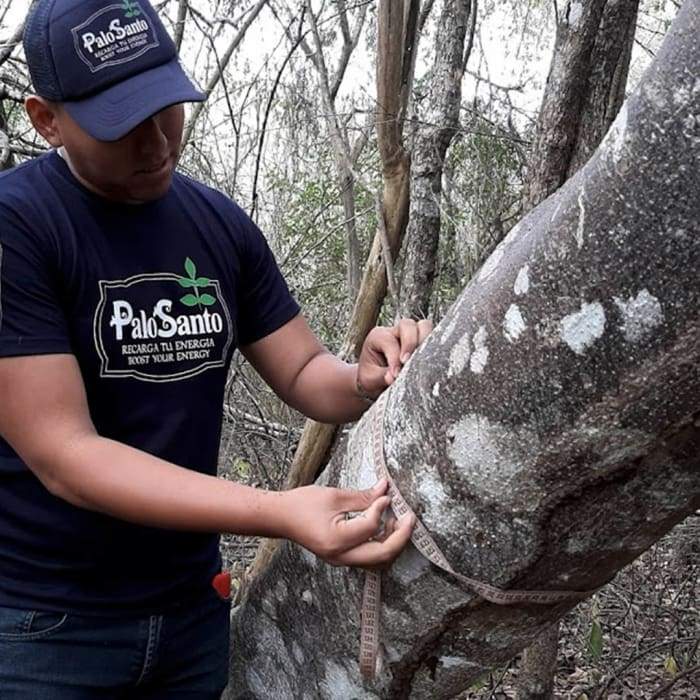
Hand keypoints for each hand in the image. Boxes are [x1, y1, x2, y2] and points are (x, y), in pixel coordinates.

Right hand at [283, 478, 414, 567]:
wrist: (280, 518)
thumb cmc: (301, 504)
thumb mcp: (334, 495)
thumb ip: (363, 496)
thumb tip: (385, 490)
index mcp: (337, 540)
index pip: (371, 527)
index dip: (382, 508)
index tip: (386, 494)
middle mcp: (341, 556)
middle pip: (382, 554)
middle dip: (401, 536)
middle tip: (409, 517)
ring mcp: (341, 560)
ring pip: (378, 560)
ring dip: (393, 542)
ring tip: (398, 521)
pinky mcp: (342, 557)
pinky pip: (368, 557)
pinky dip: (381, 544)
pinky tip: (384, 526)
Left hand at [357, 318, 432, 398]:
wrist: (375, 380)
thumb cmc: (371, 377)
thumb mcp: (370, 379)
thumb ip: (381, 376)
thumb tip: (393, 378)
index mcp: (377, 336)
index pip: (389, 341)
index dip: (393, 358)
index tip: (395, 375)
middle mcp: (394, 331)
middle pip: (408, 325)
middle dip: (411, 342)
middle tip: (408, 362)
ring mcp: (409, 334)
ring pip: (424, 326)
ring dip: (426, 341)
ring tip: (423, 360)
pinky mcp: (421, 341)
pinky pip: (433, 337)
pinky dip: (434, 346)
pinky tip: (432, 361)